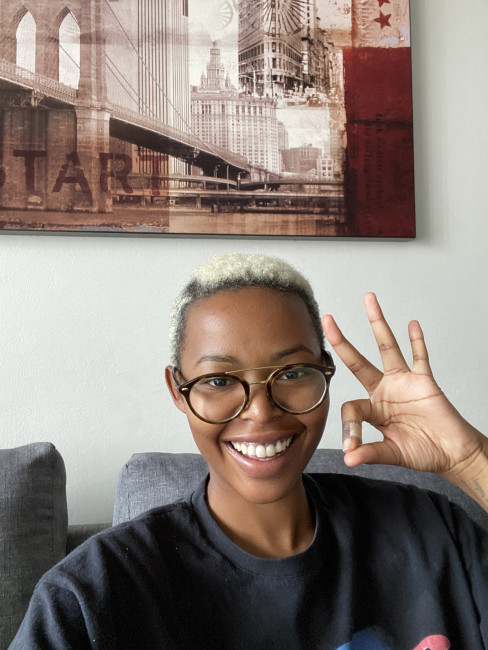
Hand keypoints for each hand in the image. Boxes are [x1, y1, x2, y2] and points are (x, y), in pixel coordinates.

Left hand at [322, 293, 487, 508]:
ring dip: (378, 323)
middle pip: (358, 361)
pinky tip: (411, 324)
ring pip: (387, 346)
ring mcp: (403, 382)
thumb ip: (372, 452)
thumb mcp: (393, 454)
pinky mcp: (425, 380)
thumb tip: (350, 458)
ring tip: (369, 300)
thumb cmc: (423, 452)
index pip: (352, 408)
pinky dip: (417, 341)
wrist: (452, 452)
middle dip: (342, 341)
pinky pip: (420, 356)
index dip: (350, 427)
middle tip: (327, 320)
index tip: (352, 446)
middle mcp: (384, 390)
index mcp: (373, 409)